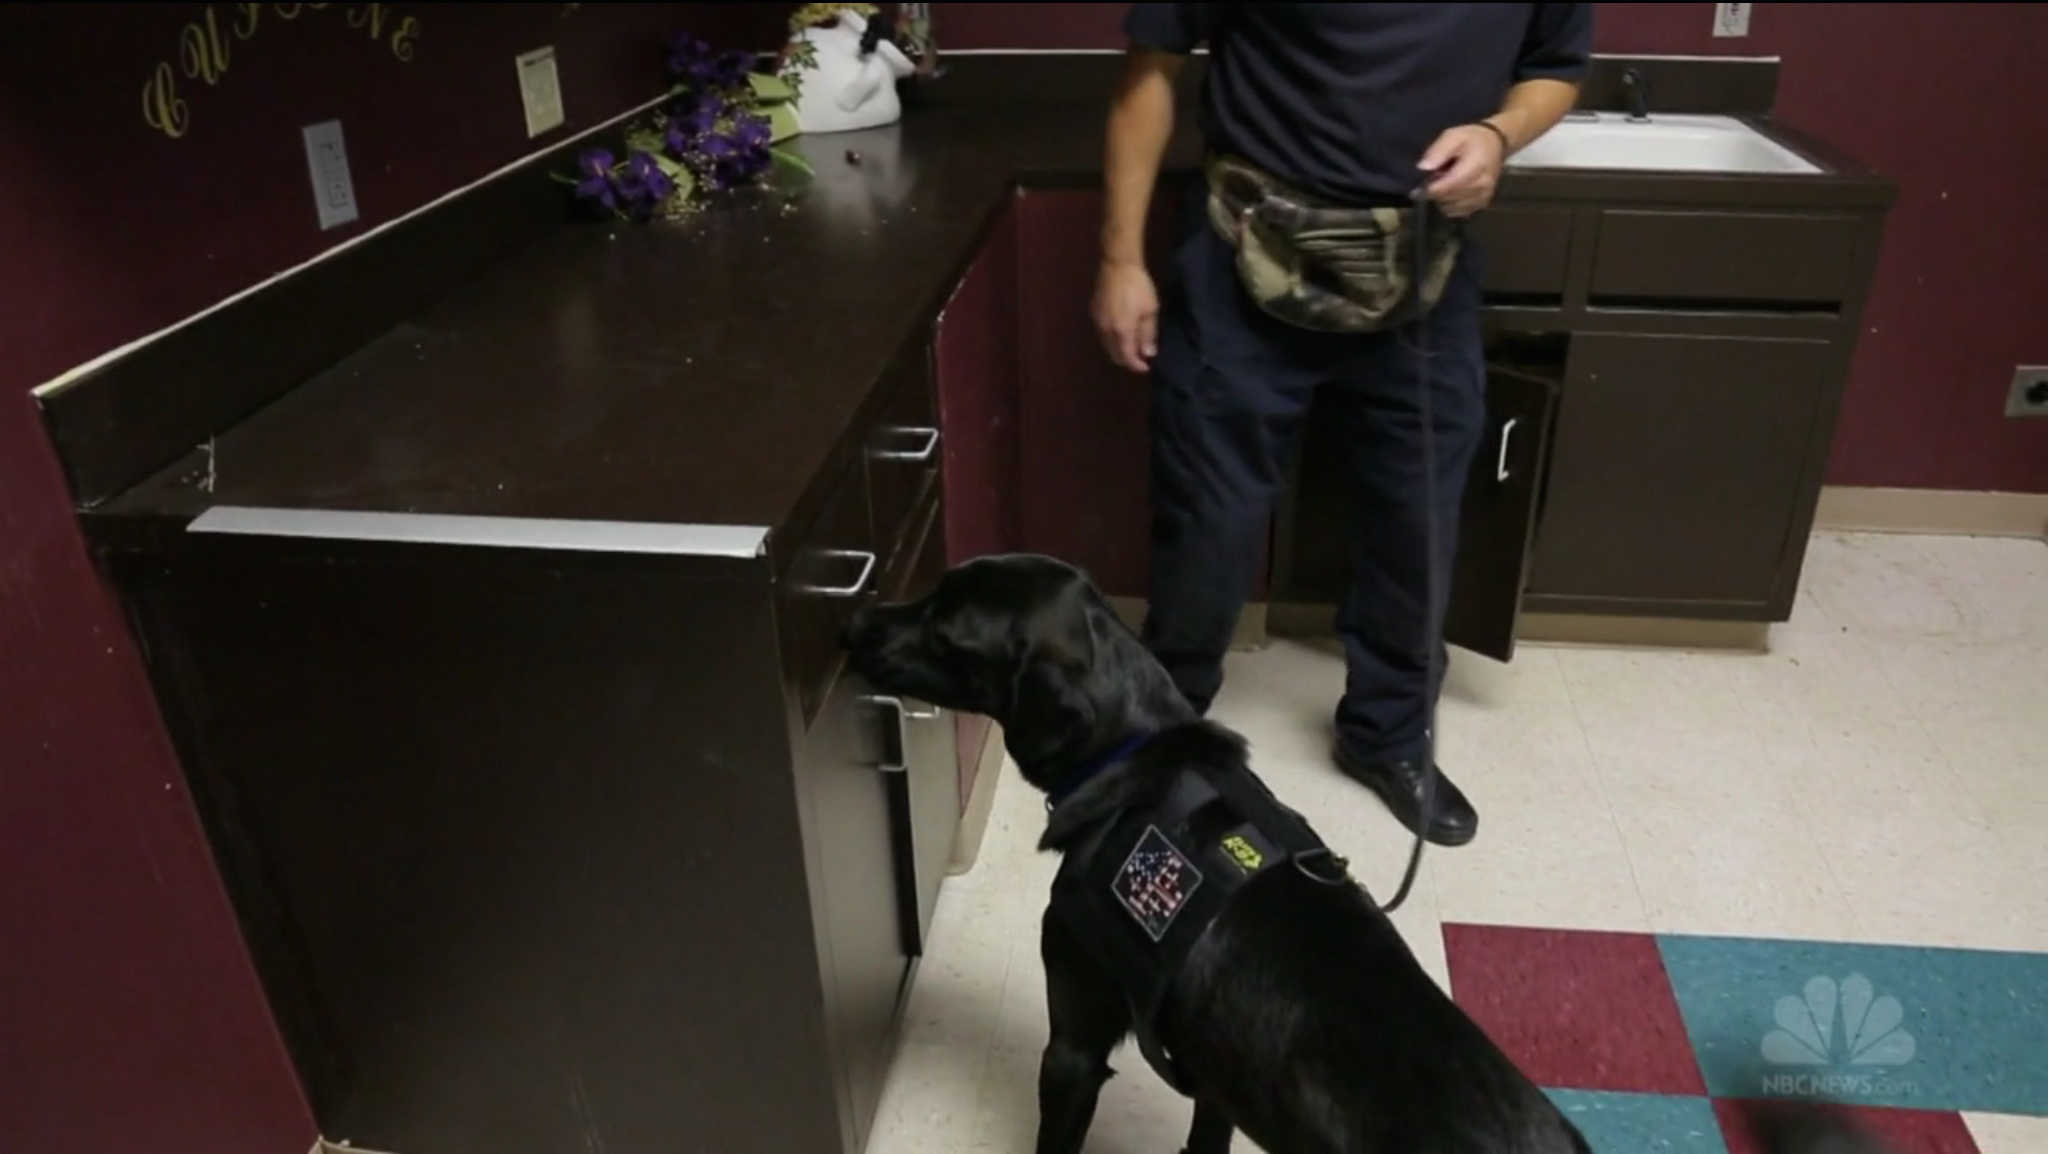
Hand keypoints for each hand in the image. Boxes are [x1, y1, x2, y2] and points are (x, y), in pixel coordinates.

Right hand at [1093, 258, 1159, 372]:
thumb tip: (1148, 353)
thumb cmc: (1138, 286)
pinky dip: (1112, 339)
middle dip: (1127, 360)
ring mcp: (1098, 321)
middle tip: (1140, 357)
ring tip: (1132, 346)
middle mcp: (1106, 330)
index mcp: (1122, 331)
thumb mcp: (1150, 310)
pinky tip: (1121, 333)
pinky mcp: (1094, 312)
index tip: (1146, 367)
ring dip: (1119, 350)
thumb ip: (1148, 334)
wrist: (1118, 265)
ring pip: (1107, 345)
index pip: (1127, 357)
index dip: (1137, 366)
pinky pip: (1102, 334)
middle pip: (1114, 355)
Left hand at [1417, 122, 1507, 217]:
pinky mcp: (1482, 204)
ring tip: (1444, 184)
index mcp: (1476, 166)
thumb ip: (1438, 151)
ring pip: (1451, 208)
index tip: (1416, 189)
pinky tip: (1451, 192)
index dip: (1429, 190)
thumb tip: (1423, 167)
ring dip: (1442, 199)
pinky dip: (1450, 205)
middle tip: (1434, 180)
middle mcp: (1482, 185)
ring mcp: (1483, 196)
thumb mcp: (1453, 136)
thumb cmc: (1471, 139)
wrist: (1495, 144)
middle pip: (1447, 199)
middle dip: (1435, 192)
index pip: (1448, 186)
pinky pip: (1458, 212)